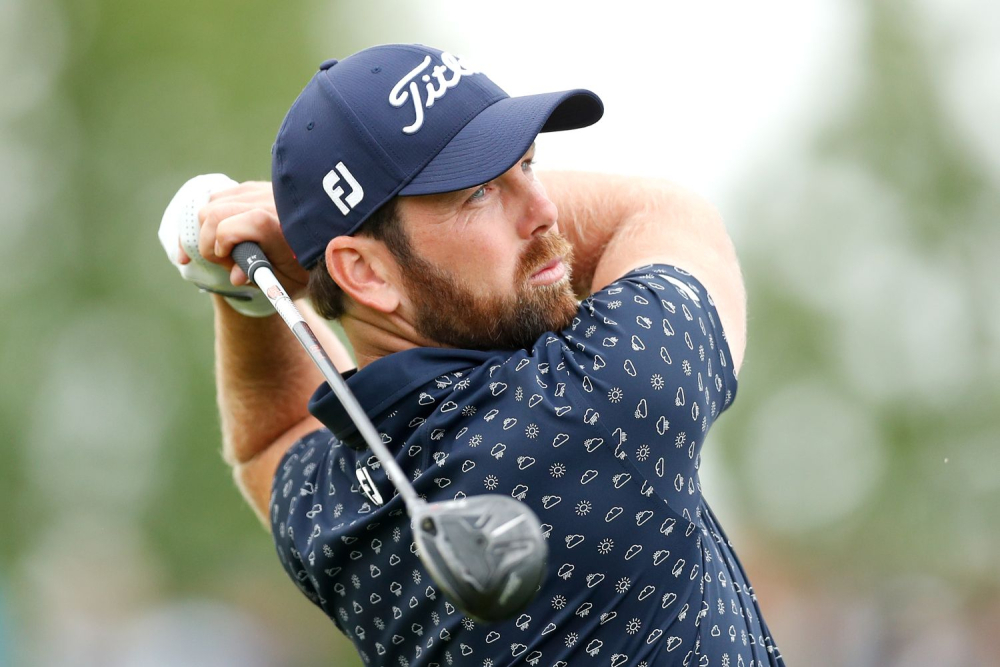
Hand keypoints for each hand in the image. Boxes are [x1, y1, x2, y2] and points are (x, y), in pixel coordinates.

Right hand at [183, 180, 309, 300]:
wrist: (324, 241)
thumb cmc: (305, 268)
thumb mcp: (288, 281)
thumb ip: (261, 278)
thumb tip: (235, 276)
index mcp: (284, 230)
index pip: (239, 225)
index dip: (224, 243)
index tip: (229, 262)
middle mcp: (273, 204)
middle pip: (217, 212)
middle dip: (208, 239)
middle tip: (224, 258)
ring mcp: (263, 191)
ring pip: (214, 202)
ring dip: (210, 227)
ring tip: (229, 246)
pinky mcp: (256, 186)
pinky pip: (221, 196)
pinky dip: (216, 215)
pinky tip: (228, 232)